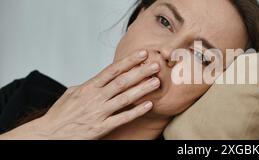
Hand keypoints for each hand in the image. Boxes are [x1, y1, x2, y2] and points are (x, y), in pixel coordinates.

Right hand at [0, 50, 160, 139]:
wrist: (49, 134)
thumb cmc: (60, 114)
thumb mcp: (71, 93)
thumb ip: (88, 85)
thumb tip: (99, 79)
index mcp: (88, 87)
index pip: (112, 70)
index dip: (128, 61)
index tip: (142, 54)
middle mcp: (95, 98)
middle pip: (122, 81)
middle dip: (140, 72)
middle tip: (155, 65)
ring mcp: (99, 112)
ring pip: (125, 98)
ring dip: (142, 89)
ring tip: (156, 82)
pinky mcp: (101, 127)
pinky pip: (122, 118)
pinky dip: (136, 111)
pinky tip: (148, 105)